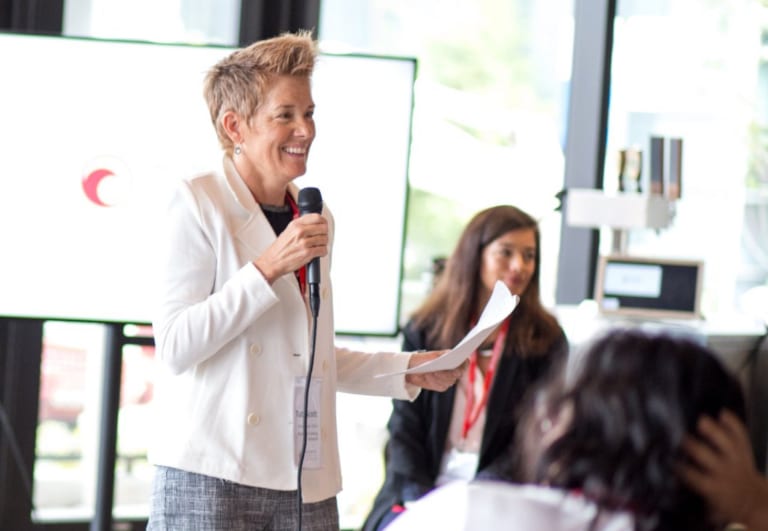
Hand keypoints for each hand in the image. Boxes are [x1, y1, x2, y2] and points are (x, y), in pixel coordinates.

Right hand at [253, 213, 327, 282]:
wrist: (272, 262)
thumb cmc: (280, 249)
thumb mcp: (288, 231)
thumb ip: (301, 225)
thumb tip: (315, 223)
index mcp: (296, 224)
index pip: (317, 217)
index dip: (323, 222)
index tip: (323, 226)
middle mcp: (300, 231)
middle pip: (324, 228)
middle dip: (324, 234)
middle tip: (321, 238)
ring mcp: (304, 242)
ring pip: (325, 239)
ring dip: (323, 244)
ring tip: (317, 246)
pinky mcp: (307, 253)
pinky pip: (323, 250)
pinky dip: (322, 252)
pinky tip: (316, 253)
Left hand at [405, 351, 466, 391]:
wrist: (413, 368)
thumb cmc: (424, 358)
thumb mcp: (433, 355)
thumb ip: (443, 357)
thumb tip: (449, 359)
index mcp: (455, 359)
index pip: (465, 362)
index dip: (464, 364)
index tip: (457, 364)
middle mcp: (454, 370)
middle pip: (457, 374)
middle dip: (447, 373)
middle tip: (437, 371)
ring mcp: (449, 379)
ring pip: (449, 381)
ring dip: (438, 377)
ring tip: (429, 372)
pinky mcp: (442, 386)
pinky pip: (441, 386)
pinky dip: (433, 381)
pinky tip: (427, 377)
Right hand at [679, 410, 767, 529]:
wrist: (755, 504)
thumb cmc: (727, 506)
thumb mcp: (709, 510)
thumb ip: (694, 498)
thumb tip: (673, 485)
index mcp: (713, 488)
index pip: (692, 476)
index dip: (680, 468)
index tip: (670, 462)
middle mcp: (724, 472)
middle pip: (705, 455)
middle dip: (692, 446)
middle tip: (680, 439)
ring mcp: (736, 461)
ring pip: (725, 443)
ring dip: (714, 432)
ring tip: (701, 421)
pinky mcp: (745, 453)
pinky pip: (741, 436)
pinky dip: (734, 424)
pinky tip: (723, 413)